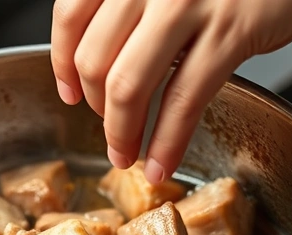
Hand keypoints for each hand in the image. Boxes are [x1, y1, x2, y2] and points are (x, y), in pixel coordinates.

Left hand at [51, 0, 291, 182]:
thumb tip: (103, 55)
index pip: (70, 15)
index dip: (62, 62)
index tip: (69, 91)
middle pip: (94, 59)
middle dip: (97, 108)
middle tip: (110, 130)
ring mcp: (186, 2)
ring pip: (129, 85)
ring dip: (123, 132)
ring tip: (129, 155)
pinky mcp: (229, 30)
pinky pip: (184, 99)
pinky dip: (168, 141)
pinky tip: (163, 161)